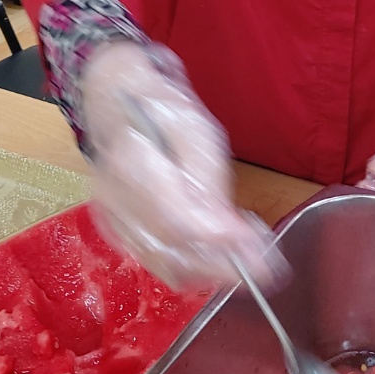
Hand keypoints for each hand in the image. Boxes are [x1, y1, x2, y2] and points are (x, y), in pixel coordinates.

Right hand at [79, 40, 279, 288]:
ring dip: (209, 269)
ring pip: (165, 265)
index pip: (177, 219)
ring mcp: (112, 218)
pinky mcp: (117, 230)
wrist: (119, 104)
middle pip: (171, 251)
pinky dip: (189, 265)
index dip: (218, 241)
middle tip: (262, 264)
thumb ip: (212, 186)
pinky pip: (157, 262)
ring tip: (244, 257)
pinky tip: (214, 252)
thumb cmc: (163, 113)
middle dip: (221, 265)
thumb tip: (235, 236)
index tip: (255, 250)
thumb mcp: (198, 134)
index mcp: (134, 163)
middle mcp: (115, 199)